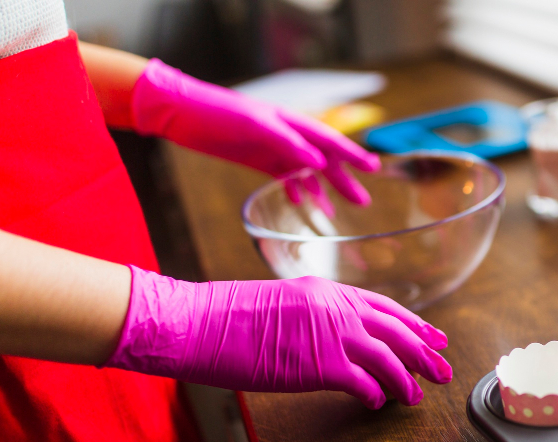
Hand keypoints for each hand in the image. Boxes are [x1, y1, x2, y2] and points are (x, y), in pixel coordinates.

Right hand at [105, 268, 451, 408]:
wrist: (200, 322)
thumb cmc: (227, 316)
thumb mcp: (280, 303)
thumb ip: (312, 316)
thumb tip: (330, 335)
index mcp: (326, 292)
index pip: (384, 307)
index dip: (414, 324)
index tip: (434, 337)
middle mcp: (336, 309)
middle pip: (397, 332)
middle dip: (425, 353)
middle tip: (444, 369)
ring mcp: (331, 335)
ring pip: (389, 359)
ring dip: (407, 380)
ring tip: (417, 397)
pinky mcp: (321, 366)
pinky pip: (364, 383)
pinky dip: (377, 395)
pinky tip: (379, 404)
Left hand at [130, 59, 380, 205]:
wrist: (183, 113)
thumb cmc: (218, 113)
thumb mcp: (256, 126)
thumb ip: (288, 144)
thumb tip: (320, 165)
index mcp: (292, 123)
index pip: (330, 141)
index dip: (353, 155)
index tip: (374, 168)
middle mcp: (287, 136)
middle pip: (323, 160)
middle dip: (344, 180)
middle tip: (364, 201)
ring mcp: (273, 148)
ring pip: (306, 172)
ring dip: (322, 190)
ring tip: (337, 213)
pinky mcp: (257, 159)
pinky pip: (283, 176)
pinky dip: (294, 190)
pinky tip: (300, 204)